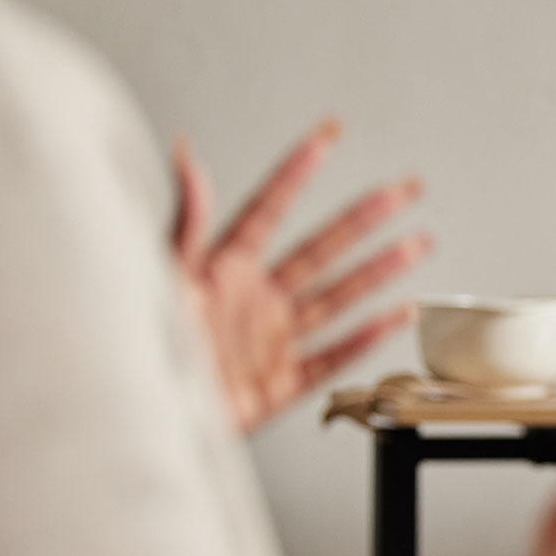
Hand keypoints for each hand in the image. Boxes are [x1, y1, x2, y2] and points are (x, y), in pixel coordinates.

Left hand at [170, 119, 432, 433]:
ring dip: (380, 270)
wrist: (140, 420)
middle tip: (404, 189)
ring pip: (338, 298)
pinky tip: (399, 315)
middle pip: (323, 249)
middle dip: (366, 217)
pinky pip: (333, 357)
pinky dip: (369, 338)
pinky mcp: (279, 386)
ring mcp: (270, 342)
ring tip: (418, 243)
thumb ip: (184, 222)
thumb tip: (185, 157)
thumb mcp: (159, 279)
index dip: (298, 172)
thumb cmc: (137, 350)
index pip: (270, 209)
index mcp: (222, 269)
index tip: (328, 135)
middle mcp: (254, 301)